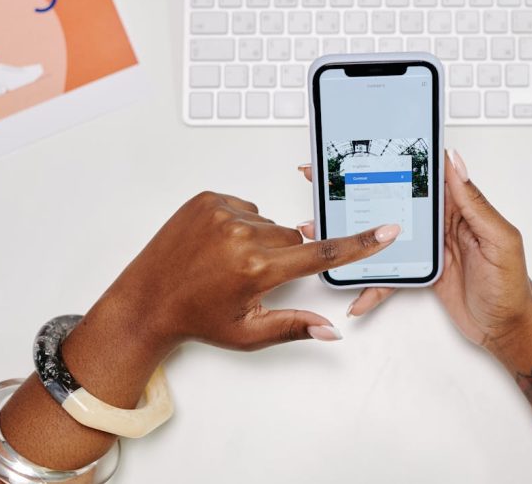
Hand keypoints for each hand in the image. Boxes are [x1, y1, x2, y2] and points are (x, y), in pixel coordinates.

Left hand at [109, 191, 400, 351]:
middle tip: (251, 276)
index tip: (386, 231)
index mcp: (257, 269)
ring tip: (228, 261)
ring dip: (259, 239)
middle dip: (283, 256)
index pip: (321, 255)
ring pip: (269, 222)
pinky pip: (244, 208)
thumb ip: (294, 327)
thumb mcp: (248, 333)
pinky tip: (217, 245)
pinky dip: (239, 224)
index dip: (359, 245)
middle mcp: (242, 235)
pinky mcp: (208, 199)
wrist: (146, 300)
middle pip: (293, 238)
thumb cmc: (195, 318)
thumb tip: (331, 329)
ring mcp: (222, 213)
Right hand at [297, 150, 531, 350]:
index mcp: (461, 207)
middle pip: (394, 200)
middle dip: (359, 191)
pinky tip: (356, 293)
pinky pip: (390, 273)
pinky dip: (373, 284)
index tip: (365, 149)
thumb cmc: (512, 286)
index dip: (395, 159)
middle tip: (324, 182)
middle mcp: (441, 223)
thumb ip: (475, 203)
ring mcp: (428, 247)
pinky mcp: (421, 271)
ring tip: (323, 230)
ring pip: (384, 235)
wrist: (509, 328)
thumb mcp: (499, 240)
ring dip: (355, 236)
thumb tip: (455, 163)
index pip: (424, 175)